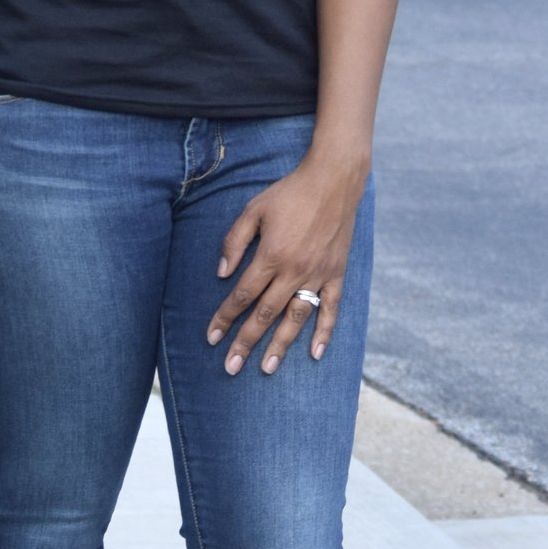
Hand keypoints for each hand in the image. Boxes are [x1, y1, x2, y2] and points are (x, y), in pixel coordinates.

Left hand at [207, 152, 365, 374]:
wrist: (333, 180)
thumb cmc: (289, 193)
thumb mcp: (254, 209)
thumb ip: (235, 241)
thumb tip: (221, 273)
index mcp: (271, 255)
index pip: (243, 295)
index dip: (225, 317)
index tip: (212, 337)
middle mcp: (294, 271)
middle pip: (265, 314)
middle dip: (245, 342)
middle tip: (231, 368)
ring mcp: (318, 275)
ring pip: (296, 318)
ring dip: (280, 345)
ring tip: (267, 367)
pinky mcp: (336, 274)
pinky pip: (331, 309)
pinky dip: (324, 332)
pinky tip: (315, 354)